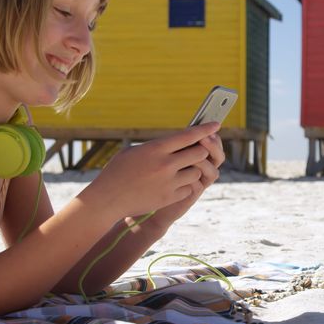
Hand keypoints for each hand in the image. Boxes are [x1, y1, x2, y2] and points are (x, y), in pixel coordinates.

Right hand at [80, 122, 220, 219]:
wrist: (108, 199)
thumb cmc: (118, 171)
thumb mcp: (134, 152)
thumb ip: (157, 146)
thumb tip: (178, 141)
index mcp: (156, 148)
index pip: (188, 135)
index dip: (205, 129)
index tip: (216, 124)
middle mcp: (165, 164)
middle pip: (199, 153)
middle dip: (200, 151)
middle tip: (197, 151)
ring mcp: (169, 182)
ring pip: (196, 172)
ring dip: (193, 170)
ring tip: (182, 170)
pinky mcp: (169, 198)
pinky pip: (189, 188)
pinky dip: (185, 186)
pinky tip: (174, 184)